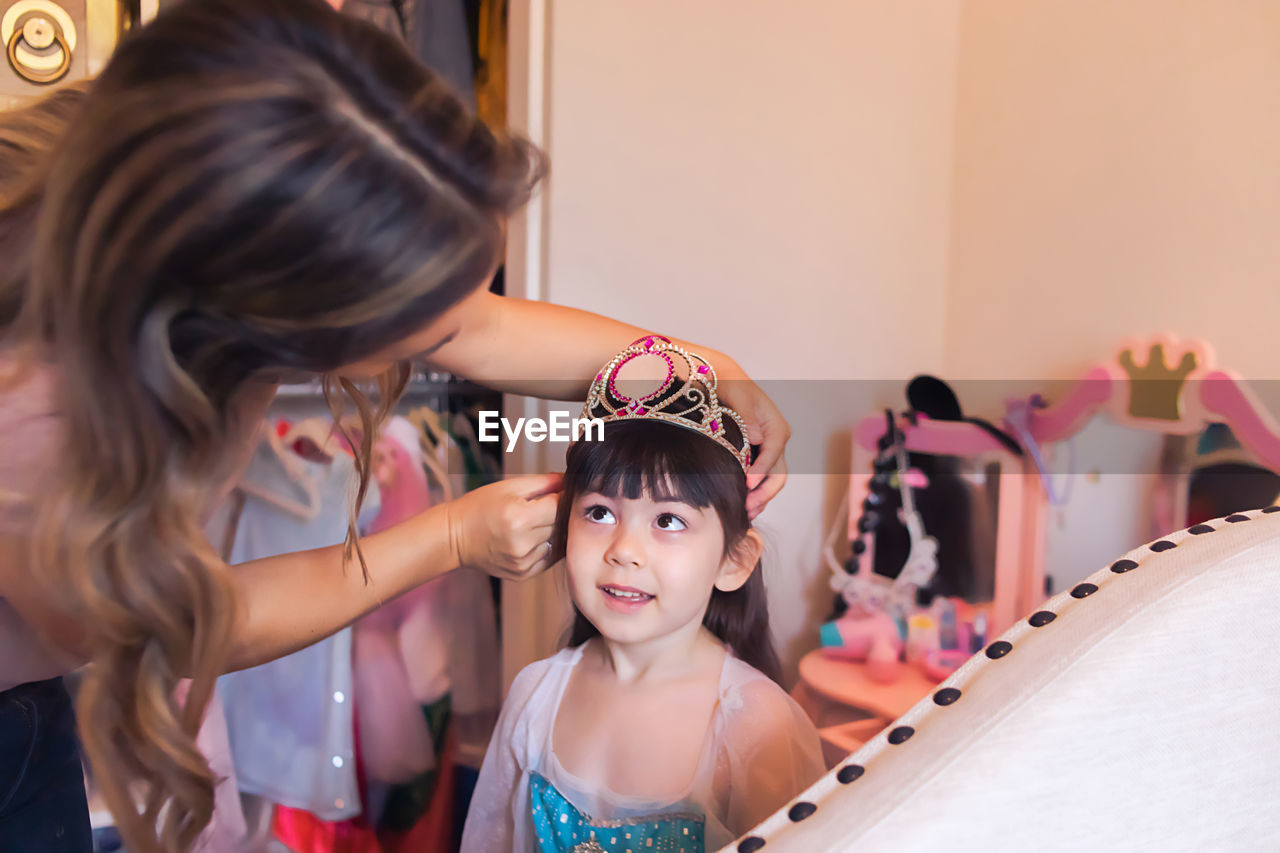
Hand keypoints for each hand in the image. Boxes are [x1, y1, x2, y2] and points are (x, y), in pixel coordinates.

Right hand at [445, 473, 561, 579]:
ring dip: (554, 532)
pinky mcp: (523, 574)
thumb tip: (571, 480)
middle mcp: (523, 544)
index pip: (561, 506)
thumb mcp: (510, 486)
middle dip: (559, 513)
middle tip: (547, 506)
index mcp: (520, 518)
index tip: (560, 491)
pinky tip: (532, 538)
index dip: (563, 496)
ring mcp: (523, 563)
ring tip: (535, 523)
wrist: (455, 537)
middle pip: (561, 525)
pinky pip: (549, 559)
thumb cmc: (480, 507)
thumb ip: (545, 482)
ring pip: (558, 543)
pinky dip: (547, 547)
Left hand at [715, 359, 790, 518]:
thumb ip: (747, 416)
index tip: (748, 484)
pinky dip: (757, 493)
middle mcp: (777, 441)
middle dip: (765, 492)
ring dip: (762, 498)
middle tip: (748, 507)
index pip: (773, 453)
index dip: (762, 471)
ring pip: (773, 480)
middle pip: (779, 473)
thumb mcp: (738, 395)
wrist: (726, 383)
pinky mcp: (760, 458)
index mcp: (776, 427)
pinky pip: (763, 479)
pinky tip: (746, 507)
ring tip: (747, 513)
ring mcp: (770, 451)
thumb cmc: (732, 387)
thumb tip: (757, 438)